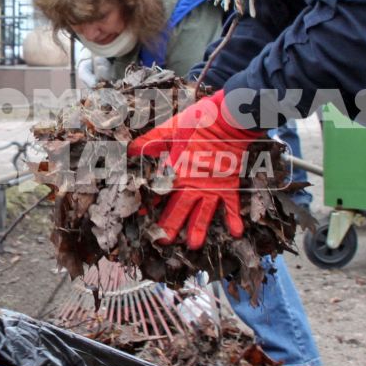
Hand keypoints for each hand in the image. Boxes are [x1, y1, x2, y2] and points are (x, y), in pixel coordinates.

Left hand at [127, 90, 261, 248]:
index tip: (139, 217)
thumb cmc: (199, 121)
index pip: (157, 192)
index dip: (147, 205)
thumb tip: (129, 150)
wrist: (229, 119)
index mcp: (175, 171)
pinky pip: (232, 206)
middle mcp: (191, 184)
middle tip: (162, 243)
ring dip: (198, 230)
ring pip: (203, 214)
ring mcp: (211, 187)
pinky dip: (234, 219)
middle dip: (169, 227)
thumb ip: (150, 142)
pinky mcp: (229, 185)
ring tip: (194, 246)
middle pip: (178, 210)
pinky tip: (236, 234)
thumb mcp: (170, 128)